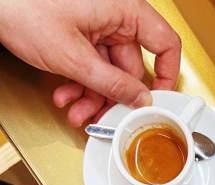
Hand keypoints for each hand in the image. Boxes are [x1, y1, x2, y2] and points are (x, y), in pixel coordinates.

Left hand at [0, 0, 180, 125]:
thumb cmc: (23, 7)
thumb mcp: (75, 58)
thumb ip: (112, 83)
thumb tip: (139, 99)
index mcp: (123, 9)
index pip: (165, 43)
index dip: (166, 75)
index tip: (159, 99)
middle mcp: (114, 16)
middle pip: (130, 68)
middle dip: (112, 97)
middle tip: (105, 118)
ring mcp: (96, 26)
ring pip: (108, 73)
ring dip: (92, 97)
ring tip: (77, 112)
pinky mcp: (81, 34)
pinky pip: (91, 67)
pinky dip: (79, 85)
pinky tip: (67, 96)